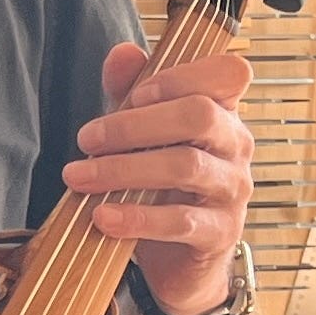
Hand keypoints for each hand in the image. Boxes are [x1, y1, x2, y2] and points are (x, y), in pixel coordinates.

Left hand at [65, 40, 254, 314]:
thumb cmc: (164, 189)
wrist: (182, 261)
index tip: (134, 94)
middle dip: (135, 124)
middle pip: (200, 115)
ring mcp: (233, 190)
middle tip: (86, 139)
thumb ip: (132, 94)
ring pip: (185, 166)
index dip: (181, 76)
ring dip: (123, 169)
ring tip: (78, 177)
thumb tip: (123, 53)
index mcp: (224, 114)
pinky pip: (179, 221)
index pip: (227, 74)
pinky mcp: (220, 232)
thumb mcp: (145, 137)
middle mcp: (237, 146)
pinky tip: (102, 216)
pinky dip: (136, 217)